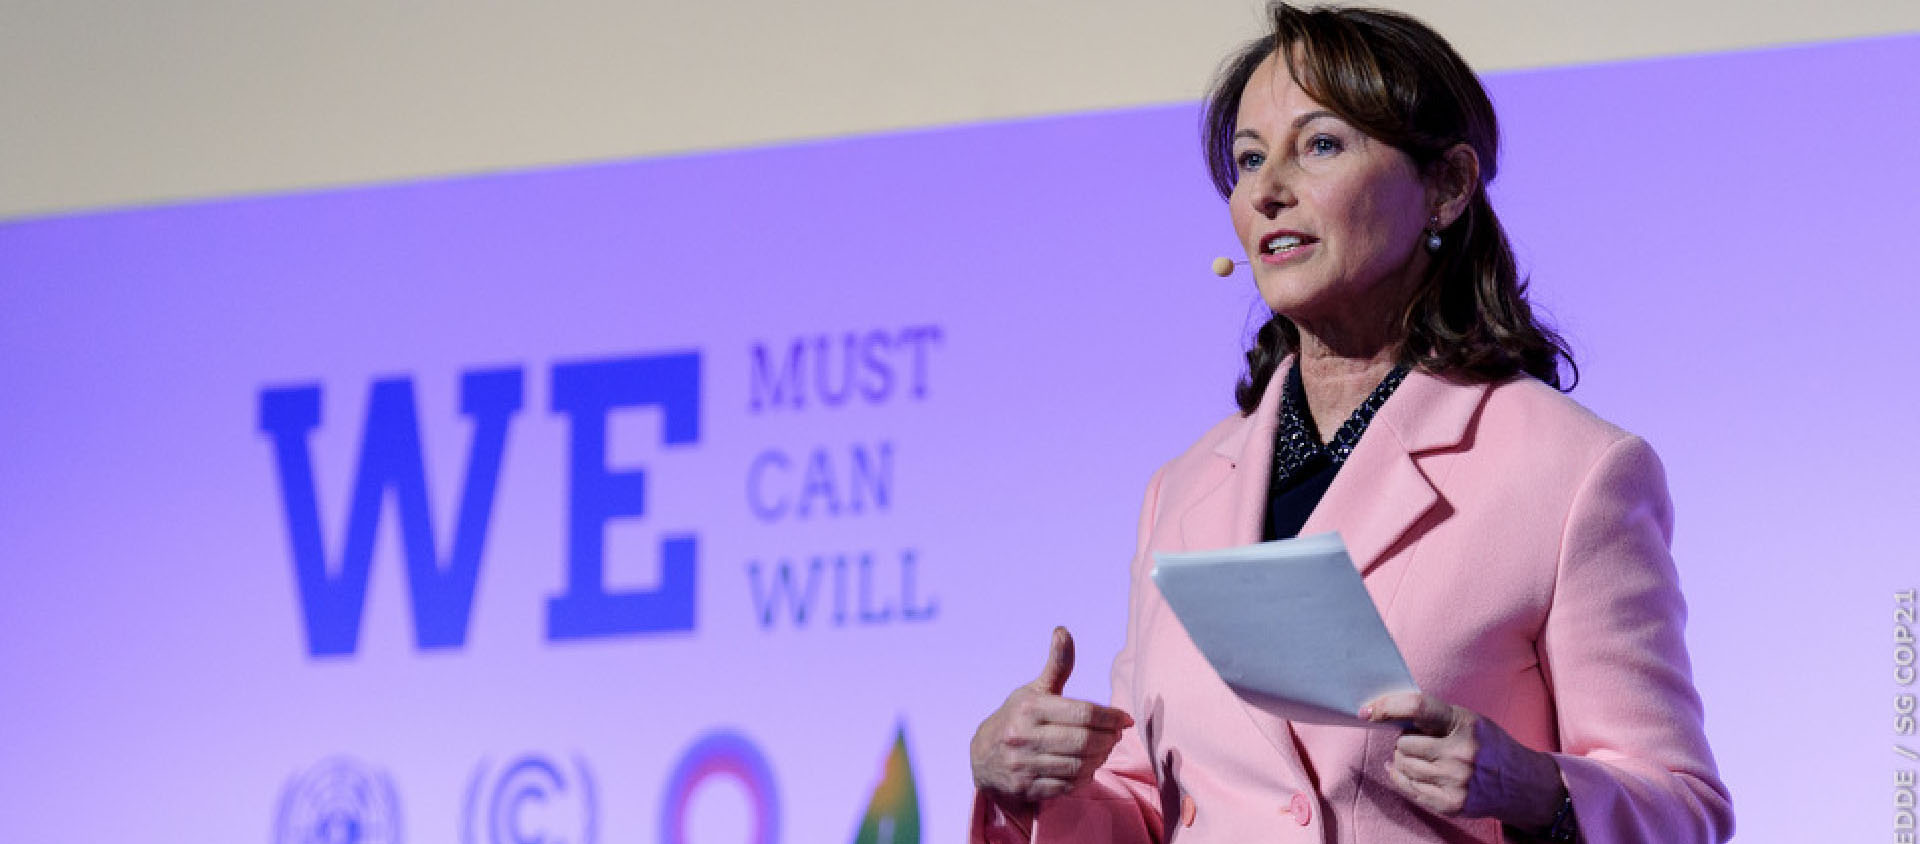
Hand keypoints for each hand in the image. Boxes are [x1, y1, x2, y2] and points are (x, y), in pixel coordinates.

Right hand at [970, 627, 1134, 818]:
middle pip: (1085, 742)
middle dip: (1109, 740)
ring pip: (1079, 766)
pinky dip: (1084, 778)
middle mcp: (1023, 736)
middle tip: (1116, 736)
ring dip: (1100, 759)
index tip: (1125, 719)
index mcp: (1030, 708)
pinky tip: (1088, 767)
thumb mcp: (1033, 691)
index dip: (1111, 717)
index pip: (1083, 713)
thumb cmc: (1017, 718)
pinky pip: (1068, 786)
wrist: (982, 756)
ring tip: (1105, 750)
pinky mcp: (1026, 788)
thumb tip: (1063, 631)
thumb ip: (1056, 666)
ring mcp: (1024, 765)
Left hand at [1359, 692, 1566, 831]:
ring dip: (1404, 760)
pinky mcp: (1451, 804)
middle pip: (1404, 743)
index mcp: (1466, 724)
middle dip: (1404, 741)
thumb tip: (1386, 715)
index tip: (1367, 710)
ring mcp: (1456, 781)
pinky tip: (1411, 772)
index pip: (1418, 707)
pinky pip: (1409, 788)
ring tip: (1423, 758)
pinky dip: (1403, 778)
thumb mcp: (1469, 721)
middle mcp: (1461, 753)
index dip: (1387, 707)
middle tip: (1420, 742)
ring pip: (1403, 766)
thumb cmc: (1488, 745)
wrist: (1523, 784)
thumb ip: (1434, 717)